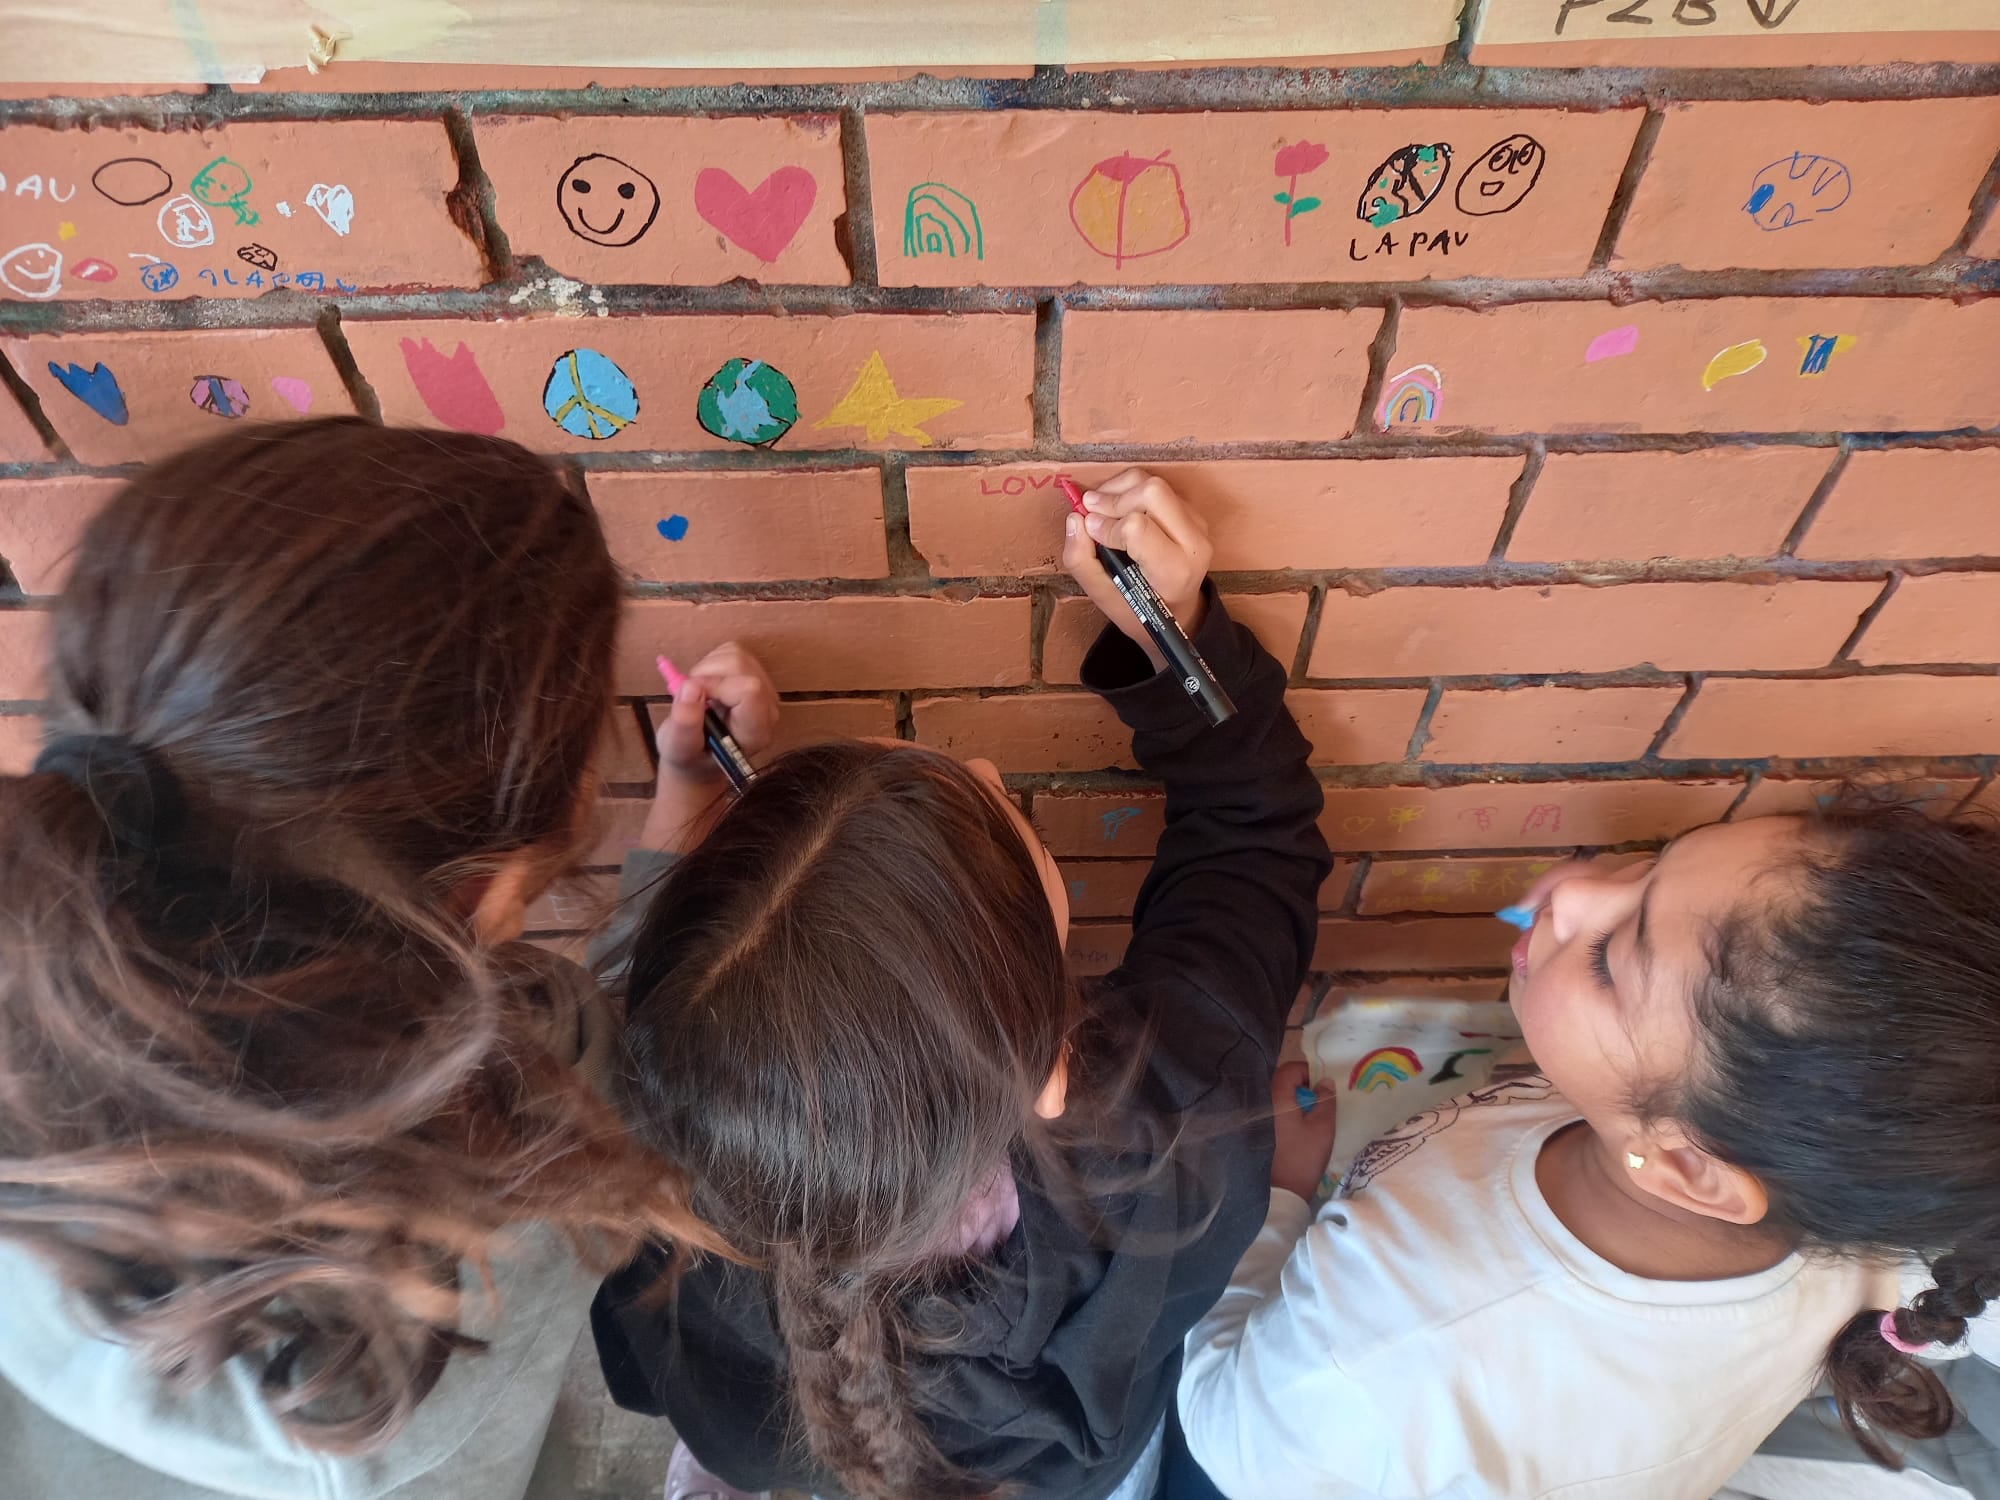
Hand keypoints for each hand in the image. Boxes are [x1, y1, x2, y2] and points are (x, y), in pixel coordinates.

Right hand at [641, 641, 778, 851]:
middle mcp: (768, 709)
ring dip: (707, 669)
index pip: (749, 690)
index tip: (693, 697)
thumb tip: (691, 686)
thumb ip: (685, 723)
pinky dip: (712, 663)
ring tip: (700, 696)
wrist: (701, 756)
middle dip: (706, 676)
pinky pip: (732, 651)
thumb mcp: (678, 748)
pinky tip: (707, 687)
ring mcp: (765, 689)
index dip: (714, 685)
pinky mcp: (756, 674)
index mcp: (755, 731)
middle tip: (692, 698)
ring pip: (735, 654)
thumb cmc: (690, 756)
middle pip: (739, 666)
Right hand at [1061, 468, 1211, 670]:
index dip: (1106, 524)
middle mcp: (1193, 543)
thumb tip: (1075, 519)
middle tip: (1090, 510)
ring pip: (1154, 482)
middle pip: (1152, 491)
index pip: (1137, 526)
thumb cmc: (1138, 607)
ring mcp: (1197, 524)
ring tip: (1100, 507)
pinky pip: (1158, 485)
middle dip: (1113, 497)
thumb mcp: (1102, 595)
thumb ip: (1081, 560)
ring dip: (1119, 488)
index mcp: (1173, 570)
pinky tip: (1116, 508)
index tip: (1090, 529)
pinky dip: (1130, 489)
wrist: (1177, 610)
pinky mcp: (1192, 512)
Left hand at [1270, 1061, 1338, 1202]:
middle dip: (1305, 1086)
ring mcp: (1262, 1118)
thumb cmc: (1304, 1155)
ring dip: (1300, 1101)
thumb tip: (1325, 1081)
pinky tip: (1306, 1127)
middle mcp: (1266, 1103)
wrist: (1285, 1189)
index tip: (1323, 1085)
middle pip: (1284, 1082)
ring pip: (1283, 1098)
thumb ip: (1325, 1099)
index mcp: (1278, 1098)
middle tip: (1322, 1101)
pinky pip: (1279, 1111)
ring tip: (1317, 1115)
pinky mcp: (1265, 1131)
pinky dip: (1293, 1113)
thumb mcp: (1323, 1125)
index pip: (1289, 1070)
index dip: (1307, 1072)